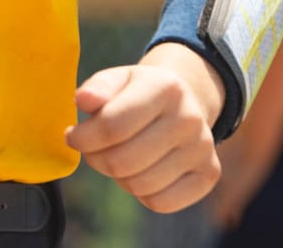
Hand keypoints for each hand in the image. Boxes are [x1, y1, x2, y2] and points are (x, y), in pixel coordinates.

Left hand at [64, 44, 224, 212]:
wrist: (183, 103)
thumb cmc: (139, 93)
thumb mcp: (118, 80)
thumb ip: (98, 88)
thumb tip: (84, 100)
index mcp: (166, 87)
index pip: (112, 126)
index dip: (83, 138)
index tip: (73, 136)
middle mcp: (190, 118)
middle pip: (123, 161)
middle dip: (96, 159)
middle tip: (92, 150)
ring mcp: (203, 148)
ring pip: (139, 185)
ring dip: (117, 176)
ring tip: (119, 156)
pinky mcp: (209, 174)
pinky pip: (160, 203)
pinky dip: (141, 194)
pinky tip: (141, 171)